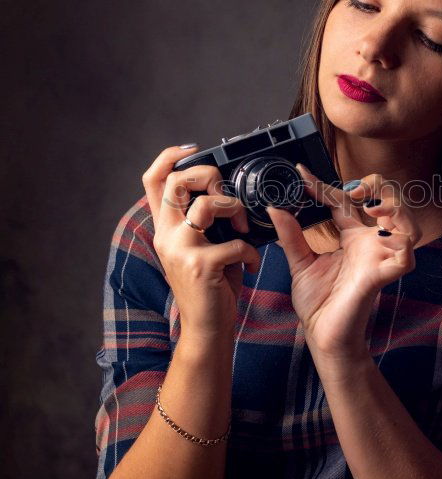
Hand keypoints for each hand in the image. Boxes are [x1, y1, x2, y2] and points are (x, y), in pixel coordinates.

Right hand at [142, 146, 261, 340]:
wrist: (206, 328)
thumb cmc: (210, 286)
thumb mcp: (200, 247)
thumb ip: (203, 222)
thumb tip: (226, 193)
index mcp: (165, 228)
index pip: (152, 180)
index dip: (169, 156)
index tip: (193, 149)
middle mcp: (167, 236)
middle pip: (178, 181)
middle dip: (210, 176)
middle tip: (228, 195)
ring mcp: (181, 250)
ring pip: (208, 205)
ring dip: (236, 209)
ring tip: (246, 229)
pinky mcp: (201, 266)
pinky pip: (235, 242)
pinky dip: (251, 252)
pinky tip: (252, 264)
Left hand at [266, 164, 421, 364]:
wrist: (321, 335)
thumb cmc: (317, 303)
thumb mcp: (299, 262)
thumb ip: (291, 235)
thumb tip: (275, 207)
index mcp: (352, 238)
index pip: (345, 200)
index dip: (324, 184)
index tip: (301, 173)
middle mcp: (370, 245)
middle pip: (390, 203)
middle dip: (379, 188)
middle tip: (354, 192)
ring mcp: (380, 259)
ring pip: (409, 226)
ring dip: (397, 210)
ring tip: (373, 208)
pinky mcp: (382, 277)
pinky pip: (405, 257)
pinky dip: (401, 243)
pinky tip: (383, 234)